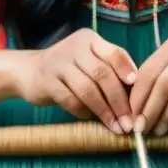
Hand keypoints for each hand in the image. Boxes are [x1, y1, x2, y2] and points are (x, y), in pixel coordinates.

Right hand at [18, 29, 137, 132]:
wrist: (29, 70)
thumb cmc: (70, 70)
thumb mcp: (90, 62)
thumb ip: (110, 70)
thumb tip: (139, 95)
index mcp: (91, 40)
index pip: (115, 53)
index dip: (128, 71)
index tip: (138, 92)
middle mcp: (75, 47)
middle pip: (103, 74)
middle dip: (119, 101)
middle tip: (129, 122)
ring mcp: (59, 63)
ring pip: (87, 89)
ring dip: (104, 111)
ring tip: (115, 126)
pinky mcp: (46, 81)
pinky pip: (70, 100)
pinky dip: (83, 112)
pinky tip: (90, 118)